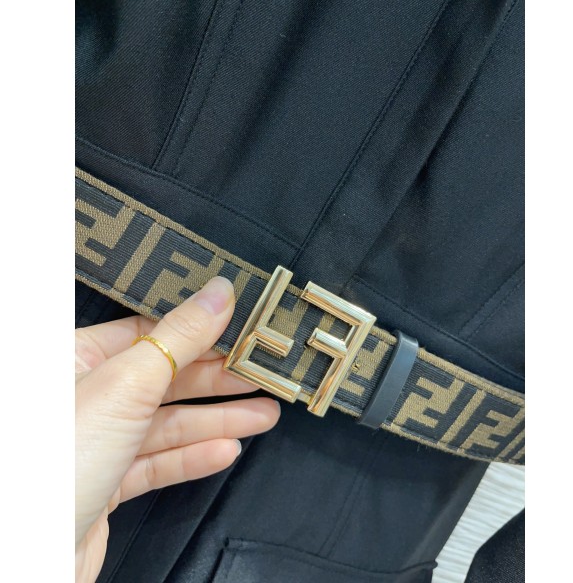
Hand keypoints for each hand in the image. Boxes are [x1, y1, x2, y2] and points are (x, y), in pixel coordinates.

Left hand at [75, 277, 279, 581]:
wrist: (31, 559)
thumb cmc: (52, 466)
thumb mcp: (127, 384)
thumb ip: (179, 337)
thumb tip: (217, 295)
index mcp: (76, 358)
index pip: (150, 331)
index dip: (200, 332)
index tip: (239, 332)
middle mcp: (86, 396)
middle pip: (166, 378)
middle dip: (218, 381)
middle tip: (260, 377)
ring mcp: (97, 440)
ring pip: (168, 422)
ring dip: (218, 420)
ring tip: (262, 415)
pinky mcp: (107, 480)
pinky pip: (159, 461)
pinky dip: (194, 456)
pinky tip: (224, 450)